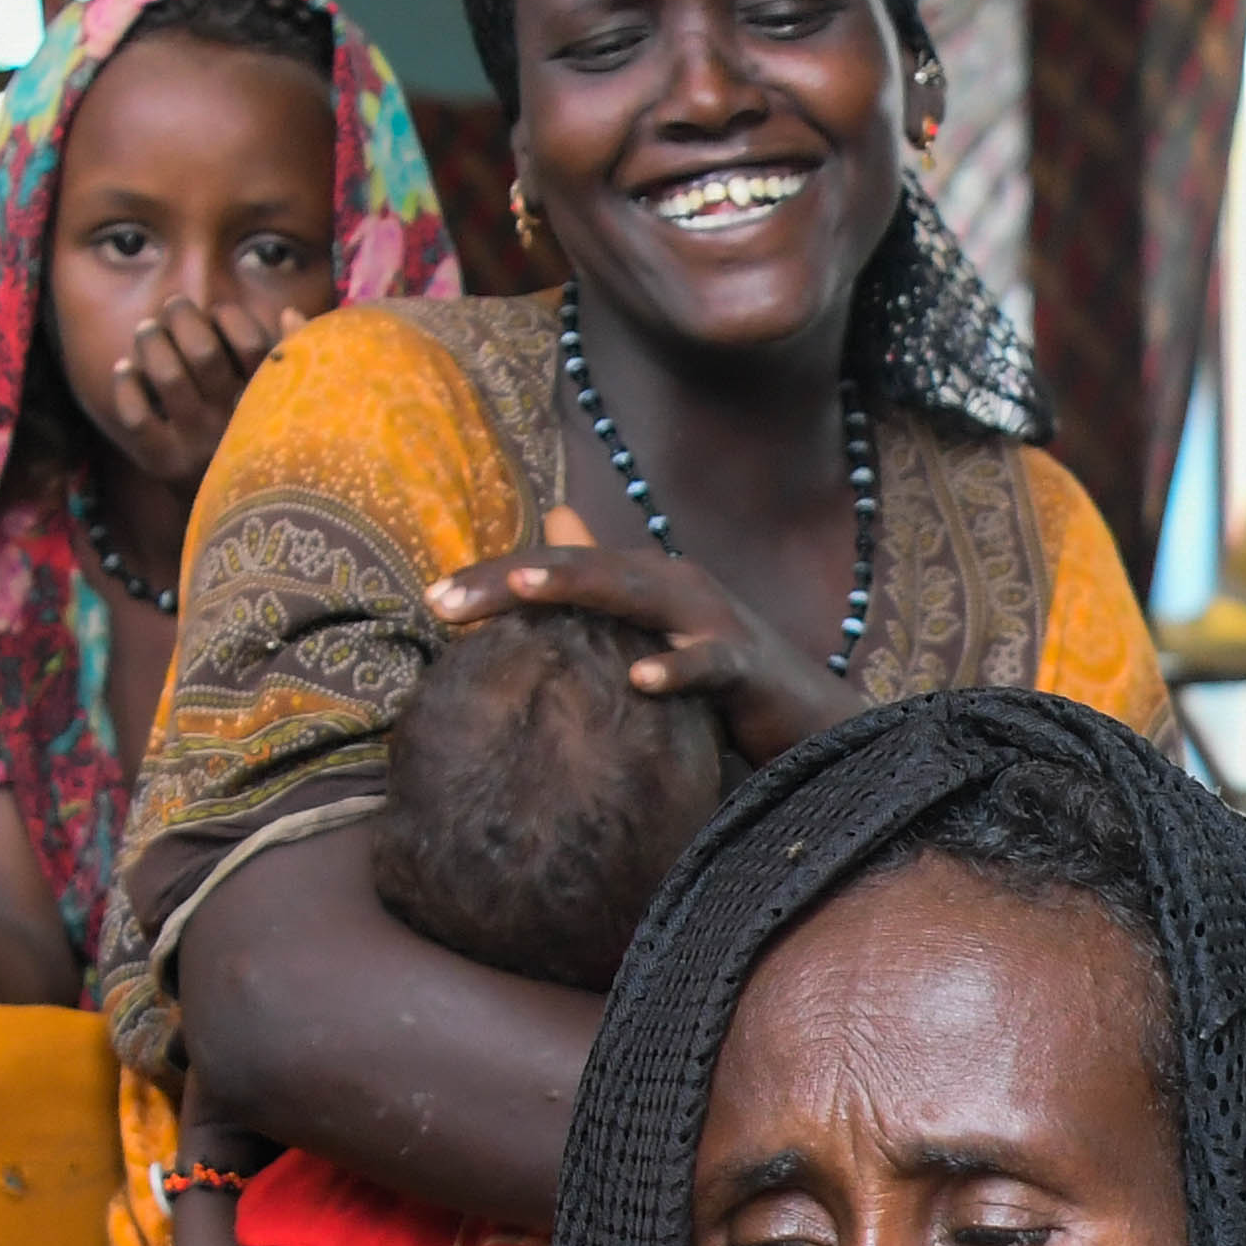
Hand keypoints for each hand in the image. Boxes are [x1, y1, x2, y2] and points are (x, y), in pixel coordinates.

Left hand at [93, 273, 311, 505]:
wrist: (241, 522)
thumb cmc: (263, 447)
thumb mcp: (290, 407)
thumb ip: (292, 363)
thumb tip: (290, 316)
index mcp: (269, 405)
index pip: (253, 346)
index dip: (231, 318)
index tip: (219, 311)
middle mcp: (234, 423)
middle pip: (203, 353)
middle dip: (182, 318)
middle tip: (173, 306)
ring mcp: (198, 444)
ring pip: (168, 377)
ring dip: (152, 343)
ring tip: (147, 330)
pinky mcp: (164, 463)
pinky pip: (137, 416)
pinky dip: (126, 385)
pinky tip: (125, 368)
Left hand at [438, 500, 851, 763]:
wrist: (814, 722)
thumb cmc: (722, 685)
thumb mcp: (651, 636)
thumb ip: (602, 591)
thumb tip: (555, 523)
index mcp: (645, 579)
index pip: (560, 565)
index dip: (495, 578)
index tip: (431, 601)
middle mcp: (675, 584)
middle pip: (584, 568)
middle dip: (511, 579)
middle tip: (443, 600)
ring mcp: (713, 621)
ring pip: (638, 594)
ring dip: (581, 588)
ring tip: (523, 591)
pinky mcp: (748, 667)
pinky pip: (709, 663)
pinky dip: (679, 668)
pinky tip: (641, 680)